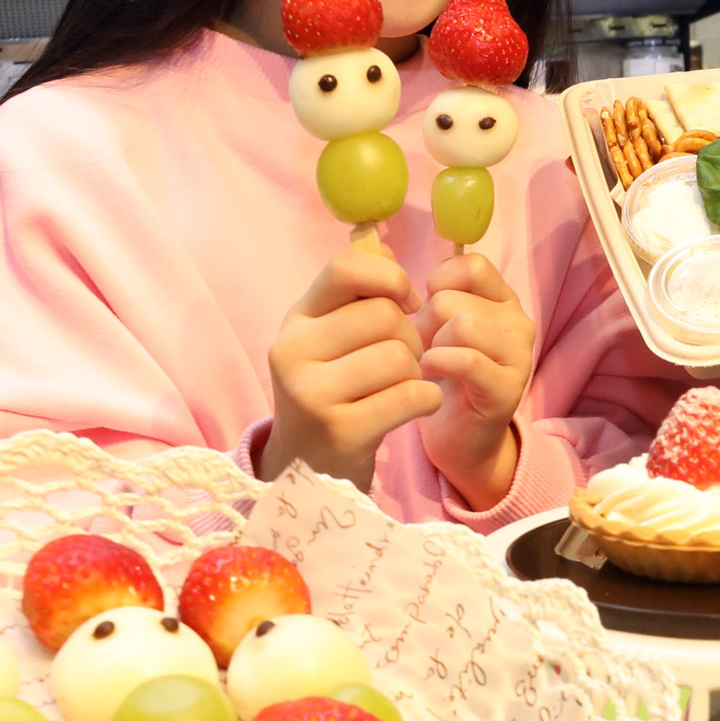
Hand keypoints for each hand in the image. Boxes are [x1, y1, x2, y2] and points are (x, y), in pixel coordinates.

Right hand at [265, 243, 437, 484]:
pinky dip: (427, 399)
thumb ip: (354, 295)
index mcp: (295, 321)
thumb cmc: (334, 393)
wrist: (310, 468)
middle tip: (404, 360)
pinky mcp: (341, 429)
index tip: (406, 301)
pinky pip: (412, 395)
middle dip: (411, 336)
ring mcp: (312, 394)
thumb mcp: (329, 340)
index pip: (345, 270)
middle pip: (384, 316)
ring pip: (401, 356)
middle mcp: (293, 352)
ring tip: (402, 386)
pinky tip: (414, 406)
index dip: (390, 279)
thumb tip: (384, 252)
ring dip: (418, 371)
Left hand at [417, 251, 536, 507]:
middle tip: (423, 347)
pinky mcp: (507, 388)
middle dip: (426, 323)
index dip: (437, 285)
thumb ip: (417, 288)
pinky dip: (440, 364)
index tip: (426, 311)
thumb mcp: (432, 325)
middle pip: (455, 298)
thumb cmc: (441, 375)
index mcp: (502, 299)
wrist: (458, 437)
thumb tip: (378, 248)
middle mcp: (517, 322)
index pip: (471, 266)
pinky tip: (429, 374)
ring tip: (426, 362)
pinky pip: (467, 359)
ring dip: (432, 345)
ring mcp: (518, 355)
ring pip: (463, 323)